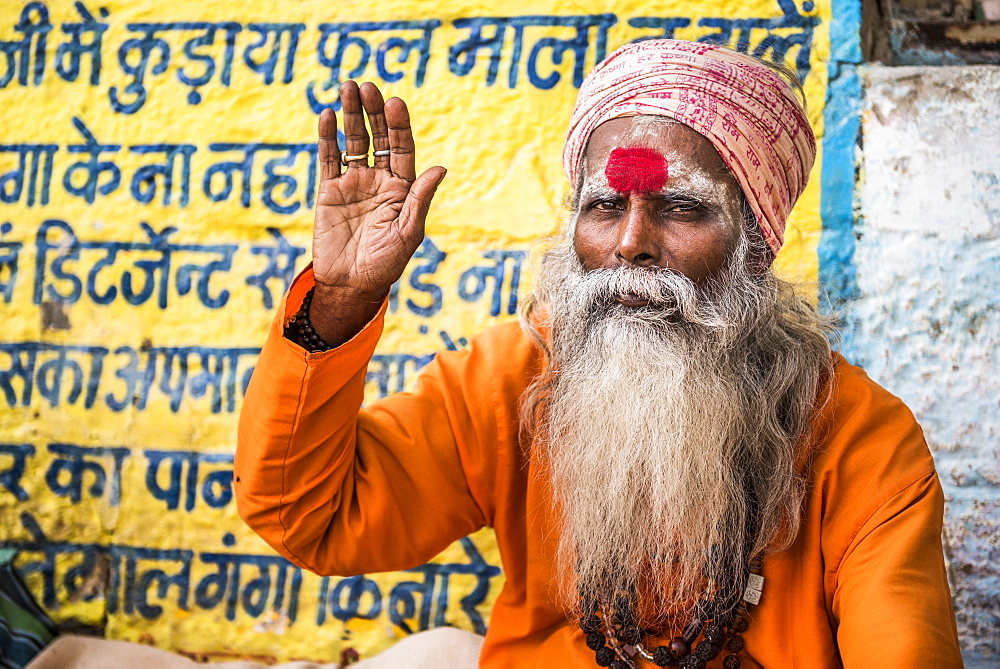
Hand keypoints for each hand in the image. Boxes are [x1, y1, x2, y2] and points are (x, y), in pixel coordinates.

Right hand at [309, 81, 446, 345]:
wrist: (350, 285)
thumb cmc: (385, 264)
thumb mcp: (408, 233)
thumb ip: (420, 199)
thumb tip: (440, 167)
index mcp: (403, 188)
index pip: (403, 148)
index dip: (400, 126)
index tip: (396, 103)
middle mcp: (380, 180)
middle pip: (379, 137)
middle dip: (375, 112)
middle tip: (368, 87)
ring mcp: (354, 183)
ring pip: (354, 141)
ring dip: (351, 115)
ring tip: (348, 88)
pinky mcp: (329, 190)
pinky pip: (328, 158)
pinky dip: (327, 137)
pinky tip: (328, 115)